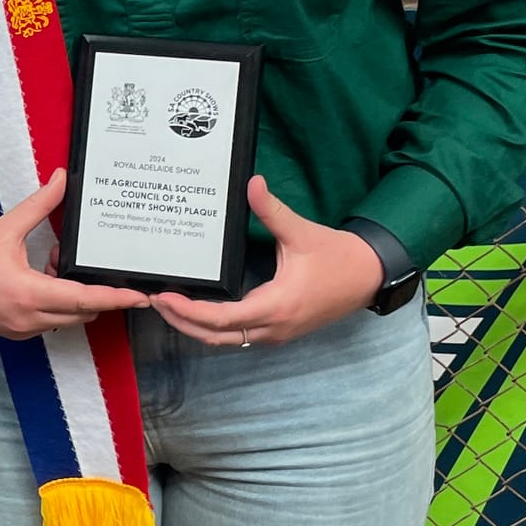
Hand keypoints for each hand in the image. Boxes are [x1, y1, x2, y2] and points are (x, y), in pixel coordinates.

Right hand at [0, 169, 148, 339]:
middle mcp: (27, 318)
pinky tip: (38, 278)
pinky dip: (53, 303)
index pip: (84, 299)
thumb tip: (61, 178)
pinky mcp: (13, 332)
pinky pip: (47, 321)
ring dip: (70, 296)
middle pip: (81, 312)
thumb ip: (40, 205)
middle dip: (90, 289)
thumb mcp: (5, 227)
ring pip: (65, 318)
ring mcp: (20, 329)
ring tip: (49, 262)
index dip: (115, 298)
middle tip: (73, 257)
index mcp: (28, 292)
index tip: (139, 297)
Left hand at [150, 176, 384, 350]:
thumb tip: (252, 183)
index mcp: (276, 306)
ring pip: (227, 342)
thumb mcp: (302, 232)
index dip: (189, 312)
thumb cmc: (337, 256)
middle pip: (216, 337)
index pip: (221, 320)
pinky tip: (199, 312)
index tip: (165, 298)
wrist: (369, 276)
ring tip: (170, 306)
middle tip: (156, 301)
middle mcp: (273, 328)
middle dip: (183, 322)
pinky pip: (240, 338)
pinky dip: (215, 329)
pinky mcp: (280, 332)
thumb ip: (272, 210)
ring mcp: (277, 334)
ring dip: (196, 328)